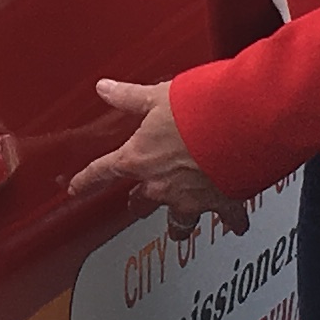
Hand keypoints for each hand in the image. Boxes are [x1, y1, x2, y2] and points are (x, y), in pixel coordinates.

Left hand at [80, 77, 247, 234]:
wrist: (243, 123)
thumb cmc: (201, 108)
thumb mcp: (158, 96)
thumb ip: (130, 96)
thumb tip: (105, 88)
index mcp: (140, 157)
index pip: (103, 171)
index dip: (86, 180)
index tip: (76, 189)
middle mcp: (162, 184)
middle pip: (141, 201)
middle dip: (136, 203)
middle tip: (135, 204)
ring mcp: (191, 197)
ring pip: (179, 221)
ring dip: (177, 225)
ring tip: (178, 230)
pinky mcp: (223, 202)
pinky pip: (227, 219)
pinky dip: (233, 222)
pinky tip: (237, 226)